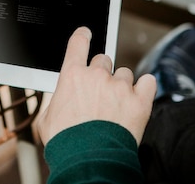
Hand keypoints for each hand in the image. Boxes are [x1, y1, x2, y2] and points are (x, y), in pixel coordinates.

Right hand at [37, 27, 156, 145]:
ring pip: (124, 73)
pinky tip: (139, 96)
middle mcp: (96, 76)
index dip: (83, 35)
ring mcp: (119, 87)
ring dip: (121, 84)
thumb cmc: (66, 143)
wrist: (89, 160)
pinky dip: (144, 87)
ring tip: (116, 105)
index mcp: (72, 76)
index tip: (86, 33)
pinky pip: (148, 82)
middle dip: (101, 73)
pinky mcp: (139, 101)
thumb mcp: (46, 120)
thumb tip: (58, 104)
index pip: (78, 43)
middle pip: (103, 60)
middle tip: (99, 93)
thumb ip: (54, 104)